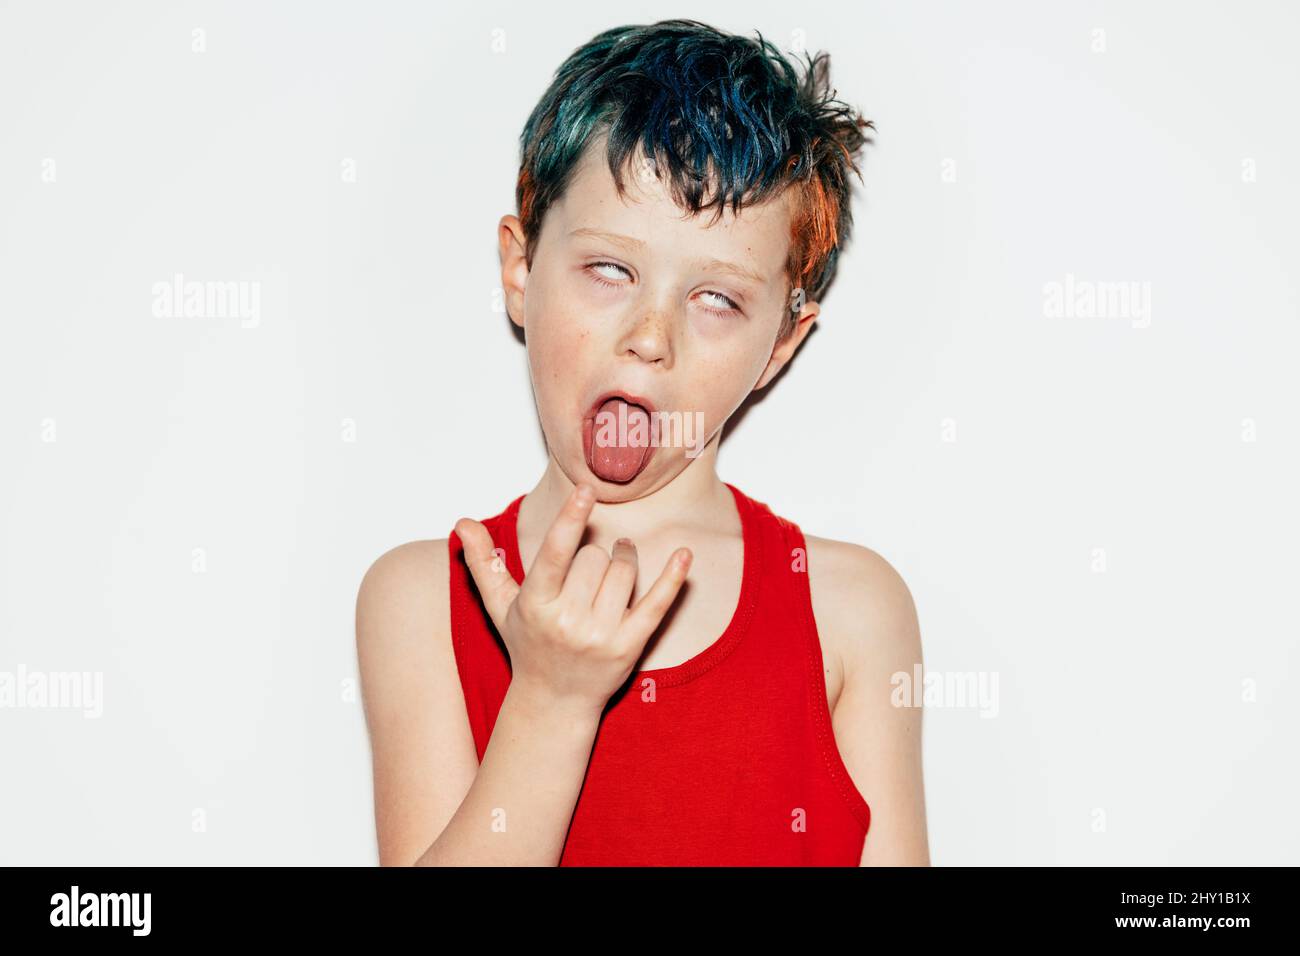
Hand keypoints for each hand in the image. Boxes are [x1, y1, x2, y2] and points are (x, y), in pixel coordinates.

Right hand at [455, 483, 691, 716]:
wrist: (554, 702)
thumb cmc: (528, 644)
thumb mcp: (500, 606)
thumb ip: (482, 562)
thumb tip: (461, 522)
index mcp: (536, 605)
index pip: (556, 554)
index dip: (570, 520)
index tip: (586, 488)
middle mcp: (568, 622)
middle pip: (594, 558)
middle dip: (592, 558)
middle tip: (584, 575)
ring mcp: (601, 636)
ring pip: (624, 572)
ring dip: (623, 562)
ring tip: (613, 570)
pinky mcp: (630, 646)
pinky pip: (656, 604)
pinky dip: (673, 579)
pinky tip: (685, 555)